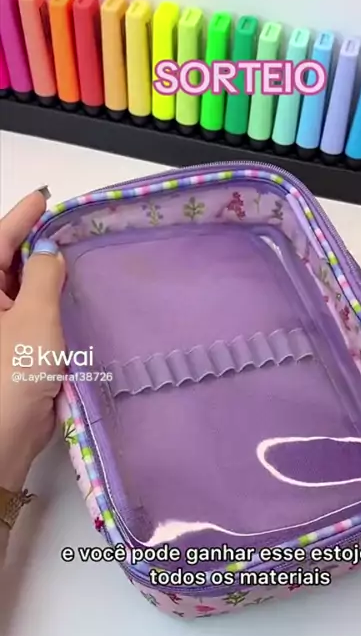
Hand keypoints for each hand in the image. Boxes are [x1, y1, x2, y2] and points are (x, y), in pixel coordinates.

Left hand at [0, 189, 65, 491]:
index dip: (21, 217)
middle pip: (8, 260)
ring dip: (47, 271)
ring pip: (24, 287)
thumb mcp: (34, 317)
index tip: (46, 197)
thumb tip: (49, 250)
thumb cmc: (11, 374)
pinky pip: (35, 312)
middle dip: (36, 241)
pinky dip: (53, 299)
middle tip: (72, 225)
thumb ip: (44, 275)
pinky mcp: (16, 346)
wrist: (4, 438)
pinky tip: (75, 291)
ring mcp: (1, 325)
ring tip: (78, 252)